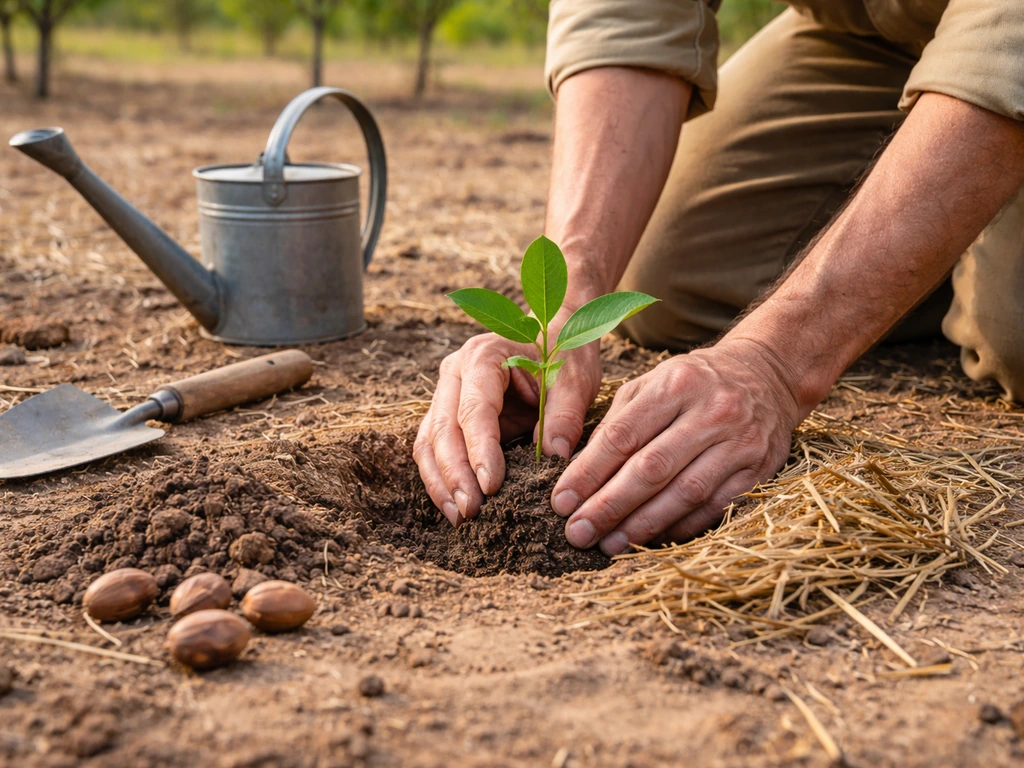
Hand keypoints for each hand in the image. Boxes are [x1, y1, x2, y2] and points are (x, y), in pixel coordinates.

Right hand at [415, 331, 601, 525]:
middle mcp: (455, 373)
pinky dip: (442, 479)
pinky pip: (435, 449)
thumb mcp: (575, 379)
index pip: (474, 409)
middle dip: (454, 474)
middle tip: (471, 511)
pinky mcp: (449, 415)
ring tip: (459, 517)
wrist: (554, 337)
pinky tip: (454, 505)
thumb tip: (554, 455)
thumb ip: (566, 414)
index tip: (491, 485)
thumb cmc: (564, 355)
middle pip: (442, 429)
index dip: (479, 449)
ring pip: (428, 442)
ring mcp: (447, 394)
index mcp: (483, 357)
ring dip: (440, 482)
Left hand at [550, 339, 802, 553]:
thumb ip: (616, 423)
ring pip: (684, 493)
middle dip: (609, 506)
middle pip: (652, 469)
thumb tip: (578, 473)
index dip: (588, 473)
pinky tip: (650, 540)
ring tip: (609, 545)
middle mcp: (711, 411)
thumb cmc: (694, 383)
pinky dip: (679, 527)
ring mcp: (739, 442)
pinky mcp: (758, 469)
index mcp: (675, 384)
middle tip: (578, 532)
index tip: (561, 501)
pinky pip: (714, 508)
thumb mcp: (651, 384)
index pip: (623, 436)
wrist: (767, 375)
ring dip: (642, 525)